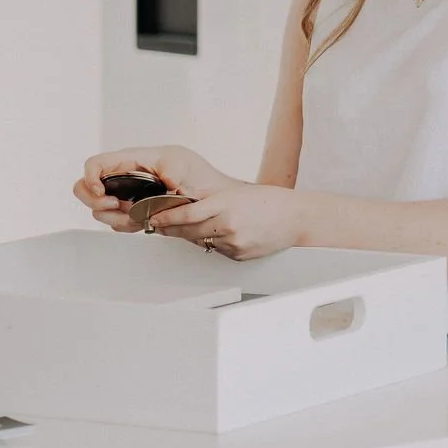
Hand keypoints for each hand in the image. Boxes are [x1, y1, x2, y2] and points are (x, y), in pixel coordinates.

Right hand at [73, 145, 240, 232]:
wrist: (216, 200)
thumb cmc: (200, 176)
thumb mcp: (180, 163)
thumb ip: (162, 170)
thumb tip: (153, 184)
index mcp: (134, 159)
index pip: (96, 164)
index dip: (91, 178)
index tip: (104, 193)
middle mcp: (126, 176)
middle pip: (87, 187)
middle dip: (96, 201)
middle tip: (117, 206)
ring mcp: (129, 195)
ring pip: (100, 209)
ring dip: (112, 216)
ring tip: (135, 215)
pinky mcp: (135, 212)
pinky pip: (117, 222)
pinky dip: (124, 225)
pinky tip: (140, 222)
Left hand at [149, 184, 303, 260]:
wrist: (294, 218)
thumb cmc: (269, 202)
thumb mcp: (235, 192)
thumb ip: (209, 198)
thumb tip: (184, 201)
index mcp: (225, 205)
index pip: (187, 214)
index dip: (166, 216)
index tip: (153, 216)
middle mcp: (227, 226)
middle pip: (188, 231)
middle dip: (169, 228)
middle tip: (156, 224)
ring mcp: (233, 243)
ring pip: (200, 242)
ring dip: (186, 236)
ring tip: (176, 229)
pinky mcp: (238, 255)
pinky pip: (215, 250)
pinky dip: (208, 243)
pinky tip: (208, 236)